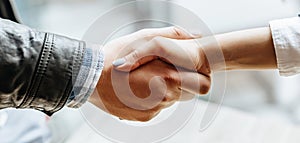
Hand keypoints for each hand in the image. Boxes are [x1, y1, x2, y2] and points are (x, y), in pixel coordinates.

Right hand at [88, 27, 210, 121]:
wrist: (90, 79)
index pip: (202, 85)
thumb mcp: (144, 37)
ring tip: (142, 79)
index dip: (196, 76)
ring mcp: (155, 109)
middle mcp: (166, 97)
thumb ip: (172, 35)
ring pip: (168, 100)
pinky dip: (148, 100)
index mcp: (170, 77)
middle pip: (184, 93)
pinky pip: (155, 108)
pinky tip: (134, 90)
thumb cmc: (116, 55)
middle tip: (156, 72)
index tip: (185, 70)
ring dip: (160, 90)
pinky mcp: (144, 117)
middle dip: (175, 82)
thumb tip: (195, 34)